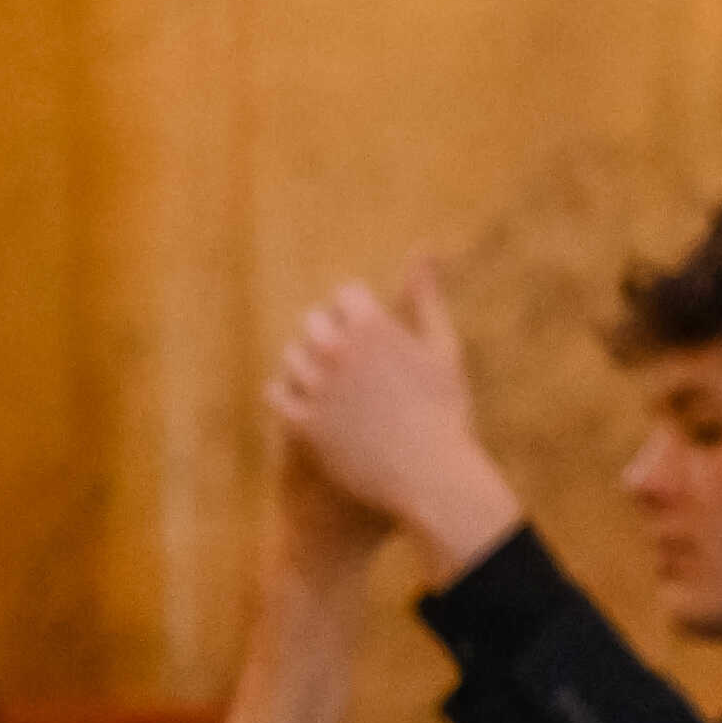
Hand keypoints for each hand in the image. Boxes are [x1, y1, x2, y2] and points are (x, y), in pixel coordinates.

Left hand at [269, 266, 522, 580]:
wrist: (429, 473)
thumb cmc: (444, 409)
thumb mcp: (441, 347)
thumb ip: (425, 296)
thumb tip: (423, 248)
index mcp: (372, 327)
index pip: (344, 295)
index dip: (359, 313)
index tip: (371, 336)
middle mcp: (336, 351)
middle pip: (313, 323)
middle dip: (331, 336)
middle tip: (351, 362)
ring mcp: (314, 386)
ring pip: (291, 357)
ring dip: (309, 365)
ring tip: (335, 384)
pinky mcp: (299, 421)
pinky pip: (277, 393)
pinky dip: (291, 394)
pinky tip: (311, 403)